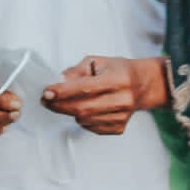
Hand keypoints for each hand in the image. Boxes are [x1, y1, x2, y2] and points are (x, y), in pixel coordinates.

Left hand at [43, 55, 167, 135]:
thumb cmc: (120, 71)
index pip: (85, 88)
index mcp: (118, 79)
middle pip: (83, 108)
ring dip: (71, 111)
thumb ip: (77, 71)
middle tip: (47, 100)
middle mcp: (123, 99)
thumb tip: (58, 82)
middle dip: (59, 105)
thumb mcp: (99, 62)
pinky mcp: (119, 127)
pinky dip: (83, 119)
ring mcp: (122, 116)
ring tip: (71, 101)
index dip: (63, 92)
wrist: (143, 85)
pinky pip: (91, 128)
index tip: (46, 92)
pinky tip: (87, 108)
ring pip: (84, 120)